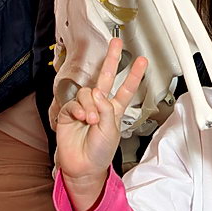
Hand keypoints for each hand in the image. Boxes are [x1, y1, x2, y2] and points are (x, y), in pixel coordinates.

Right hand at [55, 38, 146, 210]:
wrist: (83, 167)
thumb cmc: (100, 152)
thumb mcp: (111, 131)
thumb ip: (106, 110)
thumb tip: (97, 93)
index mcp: (114, 109)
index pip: (126, 88)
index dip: (134, 75)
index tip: (142, 61)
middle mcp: (99, 105)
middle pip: (106, 77)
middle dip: (112, 59)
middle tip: (116, 43)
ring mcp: (84, 108)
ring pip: (88, 92)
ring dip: (90, 105)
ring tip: (91, 120)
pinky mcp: (68, 113)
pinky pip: (73, 103)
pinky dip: (78, 110)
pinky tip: (81, 118)